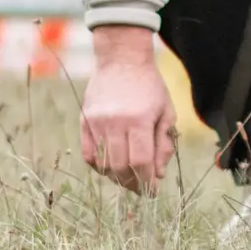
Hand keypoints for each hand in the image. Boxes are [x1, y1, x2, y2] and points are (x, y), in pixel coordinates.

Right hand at [79, 25, 177, 192]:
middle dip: (132, 184)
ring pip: (103, 163)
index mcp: (140, 119)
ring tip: (127, 178)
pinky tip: (110, 166)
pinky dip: (98, 166)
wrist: (121, 59)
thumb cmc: (149, 85)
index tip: (152, 191)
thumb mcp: (166, 111)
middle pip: (120, 167)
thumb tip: (157, 175)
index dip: (146, 181)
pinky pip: (88, 154)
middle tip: (139, 188)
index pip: (141, 162)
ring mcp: (97, 122)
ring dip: (116, 178)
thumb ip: (163, 143)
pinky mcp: (84, 121)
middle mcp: (116, 122)